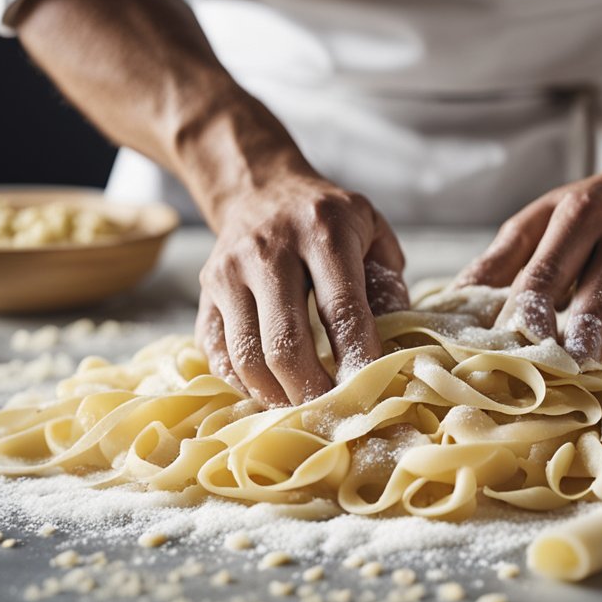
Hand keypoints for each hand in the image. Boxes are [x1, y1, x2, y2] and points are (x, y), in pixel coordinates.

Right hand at [196, 175, 408, 406]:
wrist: (260, 188)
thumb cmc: (329, 220)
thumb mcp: (372, 230)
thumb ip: (388, 282)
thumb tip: (397, 347)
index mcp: (323, 231)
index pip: (342, 309)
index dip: (357, 358)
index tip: (371, 392)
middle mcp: (270, 249)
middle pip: (286, 342)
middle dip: (312, 390)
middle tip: (334, 414)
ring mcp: (229, 271)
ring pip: (247, 355)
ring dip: (277, 395)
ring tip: (303, 409)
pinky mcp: (205, 291)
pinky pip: (218, 352)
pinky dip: (243, 383)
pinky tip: (271, 390)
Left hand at [456, 163, 601, 360]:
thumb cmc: (580, 212)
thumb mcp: (537, 222)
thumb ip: (500, 260)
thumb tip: (456, 298)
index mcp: (574, 215)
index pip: (545, 269)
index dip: (526, 308)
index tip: (506, 342)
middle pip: (591, 284)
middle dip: (573, 325)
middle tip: (551, 362)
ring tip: (583, 361)